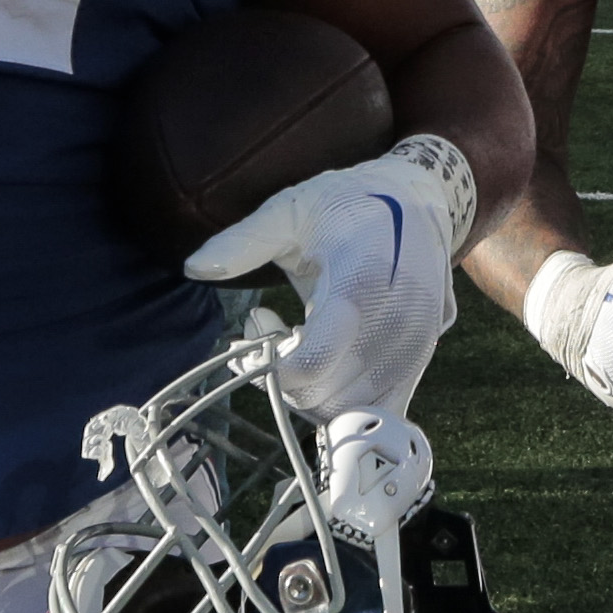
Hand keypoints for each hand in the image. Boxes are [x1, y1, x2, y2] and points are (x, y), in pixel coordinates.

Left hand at [185, 134, 475, 420]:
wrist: (418, 200)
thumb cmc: (347, 202)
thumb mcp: (291, 208)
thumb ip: (244, 241)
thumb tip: (193, 267)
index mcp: (363, 280)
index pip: (315, 360)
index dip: (274, 367)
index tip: (256, 332)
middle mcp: (397, 323)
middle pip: (325, 395)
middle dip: (284, 377)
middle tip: (267, 332)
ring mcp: (414, 349)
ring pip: (347, 411)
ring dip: (310, 390)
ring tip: (296, 340)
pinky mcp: (419, 366)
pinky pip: (375, 413)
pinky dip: (342, 401)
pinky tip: (327, 360)